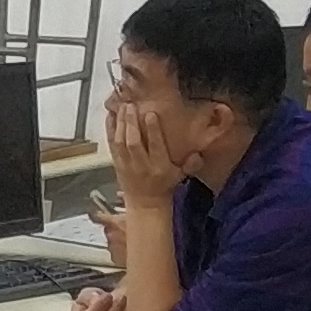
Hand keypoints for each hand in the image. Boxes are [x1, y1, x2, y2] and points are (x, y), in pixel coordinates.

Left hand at [105, 88, 182, 204]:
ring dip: (120, 124)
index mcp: (159, 167)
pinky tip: (110, 117)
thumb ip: (190, 163)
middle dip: (131, 123)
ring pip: (121, 142)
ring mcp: (127, 165)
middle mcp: (141, 165)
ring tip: (122, 107)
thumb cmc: (165, 186)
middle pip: (134, 143)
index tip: (151, 114)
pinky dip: (110, 130)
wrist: (145, 204)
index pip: (156, 147)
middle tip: (130, 106)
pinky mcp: (117, 163)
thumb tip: (200, 153)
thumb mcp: (180, 175)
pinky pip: (112, 145)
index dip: (153, 130)